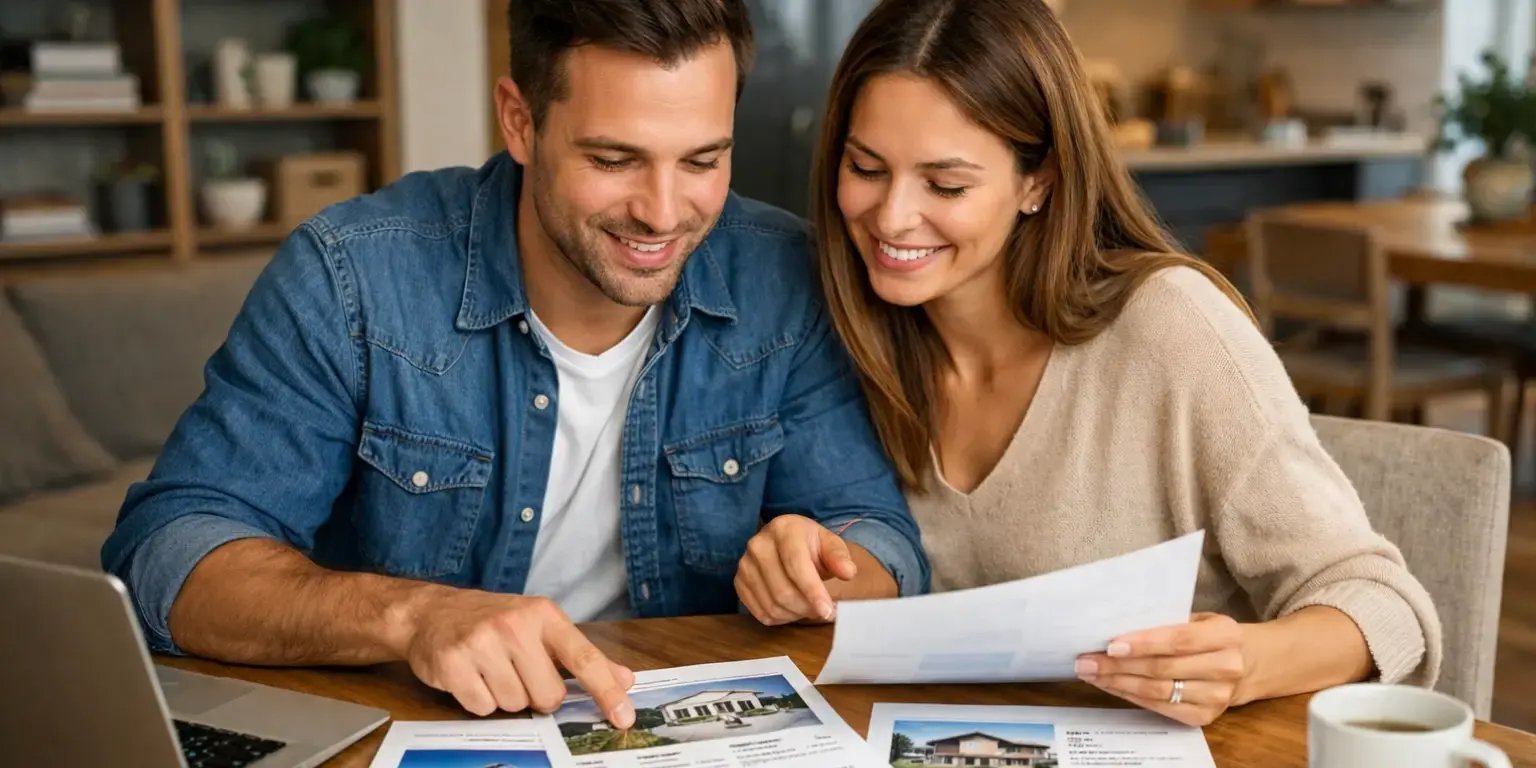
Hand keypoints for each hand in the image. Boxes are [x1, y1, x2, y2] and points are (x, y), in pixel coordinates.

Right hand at [398, 588, 635, 723]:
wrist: (432, 611)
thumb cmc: (493, 620)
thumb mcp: (540, 627)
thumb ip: (581, 655)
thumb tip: (625, 679)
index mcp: (543, 615)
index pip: (584, 657)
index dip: (606, 690)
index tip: (624, 716)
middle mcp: (514, 626)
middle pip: (548, 695)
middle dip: (536, 696)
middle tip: (519, 673)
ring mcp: (481, 644)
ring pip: (514, 705)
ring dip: (506, 697)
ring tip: (491, 670)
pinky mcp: (453, 664)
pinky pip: (482, 708)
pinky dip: (480, 700)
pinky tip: (472, 676)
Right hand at [735, 514, 859, 624]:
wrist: (786, 543)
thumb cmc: (811, 545)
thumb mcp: (830, 545)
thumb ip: (840, 557)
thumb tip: (848, 572)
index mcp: (784, 529)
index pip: (796, 565)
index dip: (812, 591)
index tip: (827, 610)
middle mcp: (758, 544)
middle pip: (783, 590)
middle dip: (807, 608)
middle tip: (824, 612)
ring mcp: (745, 564)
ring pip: (772, 605)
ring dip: (796, 615)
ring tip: (810, 608)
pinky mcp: (739, 582)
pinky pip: (759, 612)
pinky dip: (780, 618)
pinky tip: (793, 609)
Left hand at [1075, 613, 1249, 725]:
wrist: (1246, 664)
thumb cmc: (1208, 635)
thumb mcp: (1196, 618)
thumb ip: (1164, 622)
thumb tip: (1113, 627)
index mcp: (1226, 635)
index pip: (1179, 640)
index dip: (1144, 644)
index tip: (1110, 645)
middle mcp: (1226, 668)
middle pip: (1162, 669)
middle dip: (1118, 665)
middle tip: (1086, 660)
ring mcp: (1217, 697)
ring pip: (1157, 691)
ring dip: (1118, 683)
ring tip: (1091, 673)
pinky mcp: (1204, 717)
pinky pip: (1159, 708)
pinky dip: (1130, 696)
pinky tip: (1111, 686)